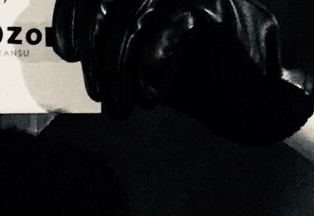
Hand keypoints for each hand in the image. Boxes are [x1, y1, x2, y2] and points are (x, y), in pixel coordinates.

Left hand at [52, 0, 313, 144]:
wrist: (245, 92)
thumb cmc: (187, 72)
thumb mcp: (136, 55)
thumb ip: (107, 45)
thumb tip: (70, 52)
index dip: (70, 17)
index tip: (68, 54)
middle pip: (103, 2)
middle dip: (95, 56)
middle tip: (100, 97)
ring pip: (131, 17)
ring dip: (118, 69)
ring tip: (121, 106)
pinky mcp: (210, 7)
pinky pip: (167, 29)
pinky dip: (151, 66)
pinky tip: (150, 94)